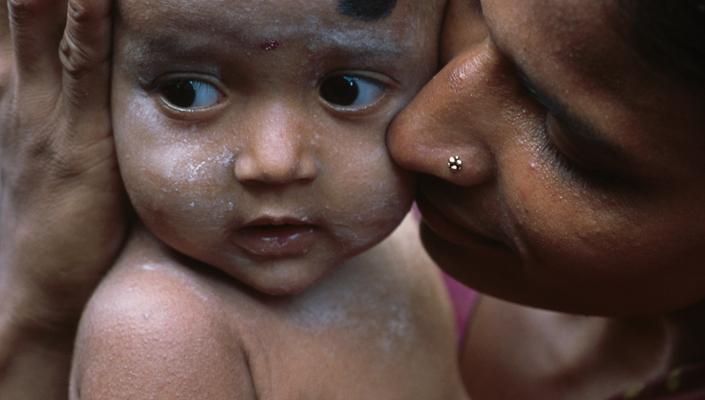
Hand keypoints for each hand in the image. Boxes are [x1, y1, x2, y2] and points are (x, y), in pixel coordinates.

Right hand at [0, 0, 124, 335]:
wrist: (44, 278)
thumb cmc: (64, 210)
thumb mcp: (58, 141)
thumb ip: (72, 97)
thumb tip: (94, 59)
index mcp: (21, 84)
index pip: (25, 7)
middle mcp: (23, 86)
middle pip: (25, 0)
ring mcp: (43, 109)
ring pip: (43, 18)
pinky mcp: (75, 138)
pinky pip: (79, 68)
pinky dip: (85, 22)